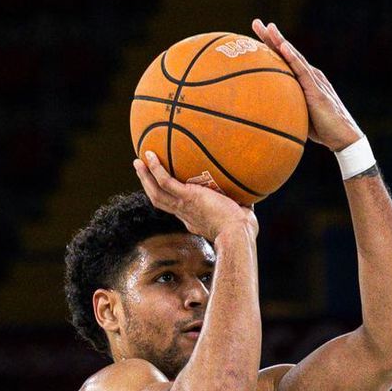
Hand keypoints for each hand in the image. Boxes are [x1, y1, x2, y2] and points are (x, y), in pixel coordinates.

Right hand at [134, 147, 258, 244]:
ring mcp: (183, 206)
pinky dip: (155, 169)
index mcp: (195, 219)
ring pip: (156, 192)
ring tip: (138, 161)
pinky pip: (165, 181)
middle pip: (161, 200)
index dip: (172, 199)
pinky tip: (149, 155)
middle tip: (143, 172)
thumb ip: (245, 204)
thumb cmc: (243, 231)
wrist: (236, 235)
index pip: (179, 209)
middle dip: (150, 186)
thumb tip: (253, 192)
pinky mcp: (186, 198)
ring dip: (145, 177)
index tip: (170, 189)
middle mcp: (185, 214)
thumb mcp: (243, 215)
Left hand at [251, 20, 362, 151]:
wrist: (343, 138)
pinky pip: (302, 71)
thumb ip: (285, 107)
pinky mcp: (317, 89)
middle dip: (272, 37)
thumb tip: (265, 112)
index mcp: (304, 80)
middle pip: (287, 52)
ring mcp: (314, 80)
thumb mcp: (298, 115)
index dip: (270, 46)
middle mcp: (309, 75)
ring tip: (269, 28)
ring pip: (294, 56)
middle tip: (256, 22)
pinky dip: (292, 58)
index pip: (284, 59)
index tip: (256, 34)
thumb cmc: (322, 129)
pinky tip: (283, 47)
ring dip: (281, 41)